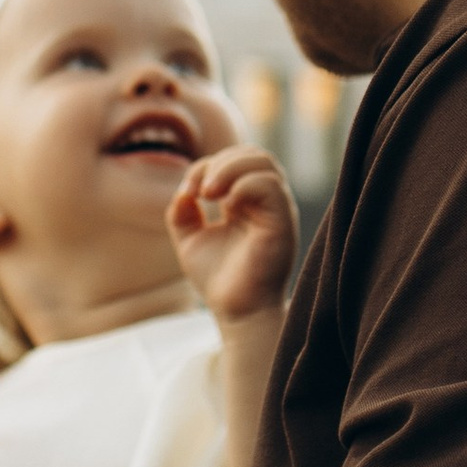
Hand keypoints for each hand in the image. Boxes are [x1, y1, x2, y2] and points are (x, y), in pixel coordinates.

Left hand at [170, 146, 296, 328]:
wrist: (236, 311)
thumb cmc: (218, 280)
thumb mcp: (190, 240)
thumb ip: (183, 213)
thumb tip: (184, 191)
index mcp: (246, 203)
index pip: (233, 162)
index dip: (205, 167)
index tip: (187, 193)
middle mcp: (265, 202)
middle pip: (252, 155)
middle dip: (219, 162)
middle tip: (199, 190)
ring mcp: (277, 210)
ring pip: (264, 162)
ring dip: (229, 168)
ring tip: (208, 194)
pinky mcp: (283, 222)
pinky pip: (270, 185)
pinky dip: (243, 185)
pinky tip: (226, 205)